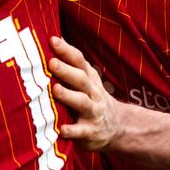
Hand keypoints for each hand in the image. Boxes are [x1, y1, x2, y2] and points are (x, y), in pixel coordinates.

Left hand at [48, 36, 119, 150]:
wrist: (117, 126)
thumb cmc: (92, 97)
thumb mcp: (85, 78)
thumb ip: (70, 62)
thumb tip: (53, 38)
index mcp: (89, 78)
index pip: (79, 61)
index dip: (66, 50)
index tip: (52, 40)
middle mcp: (92, 93)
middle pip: (81, 79)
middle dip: (66, 71)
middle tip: (52, 63)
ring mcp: (93, 112)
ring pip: (82, 102)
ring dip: (69, 96)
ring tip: (55, 90)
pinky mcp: (90, 132)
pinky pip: (82, 131)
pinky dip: (72, 131)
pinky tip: (62, 130)